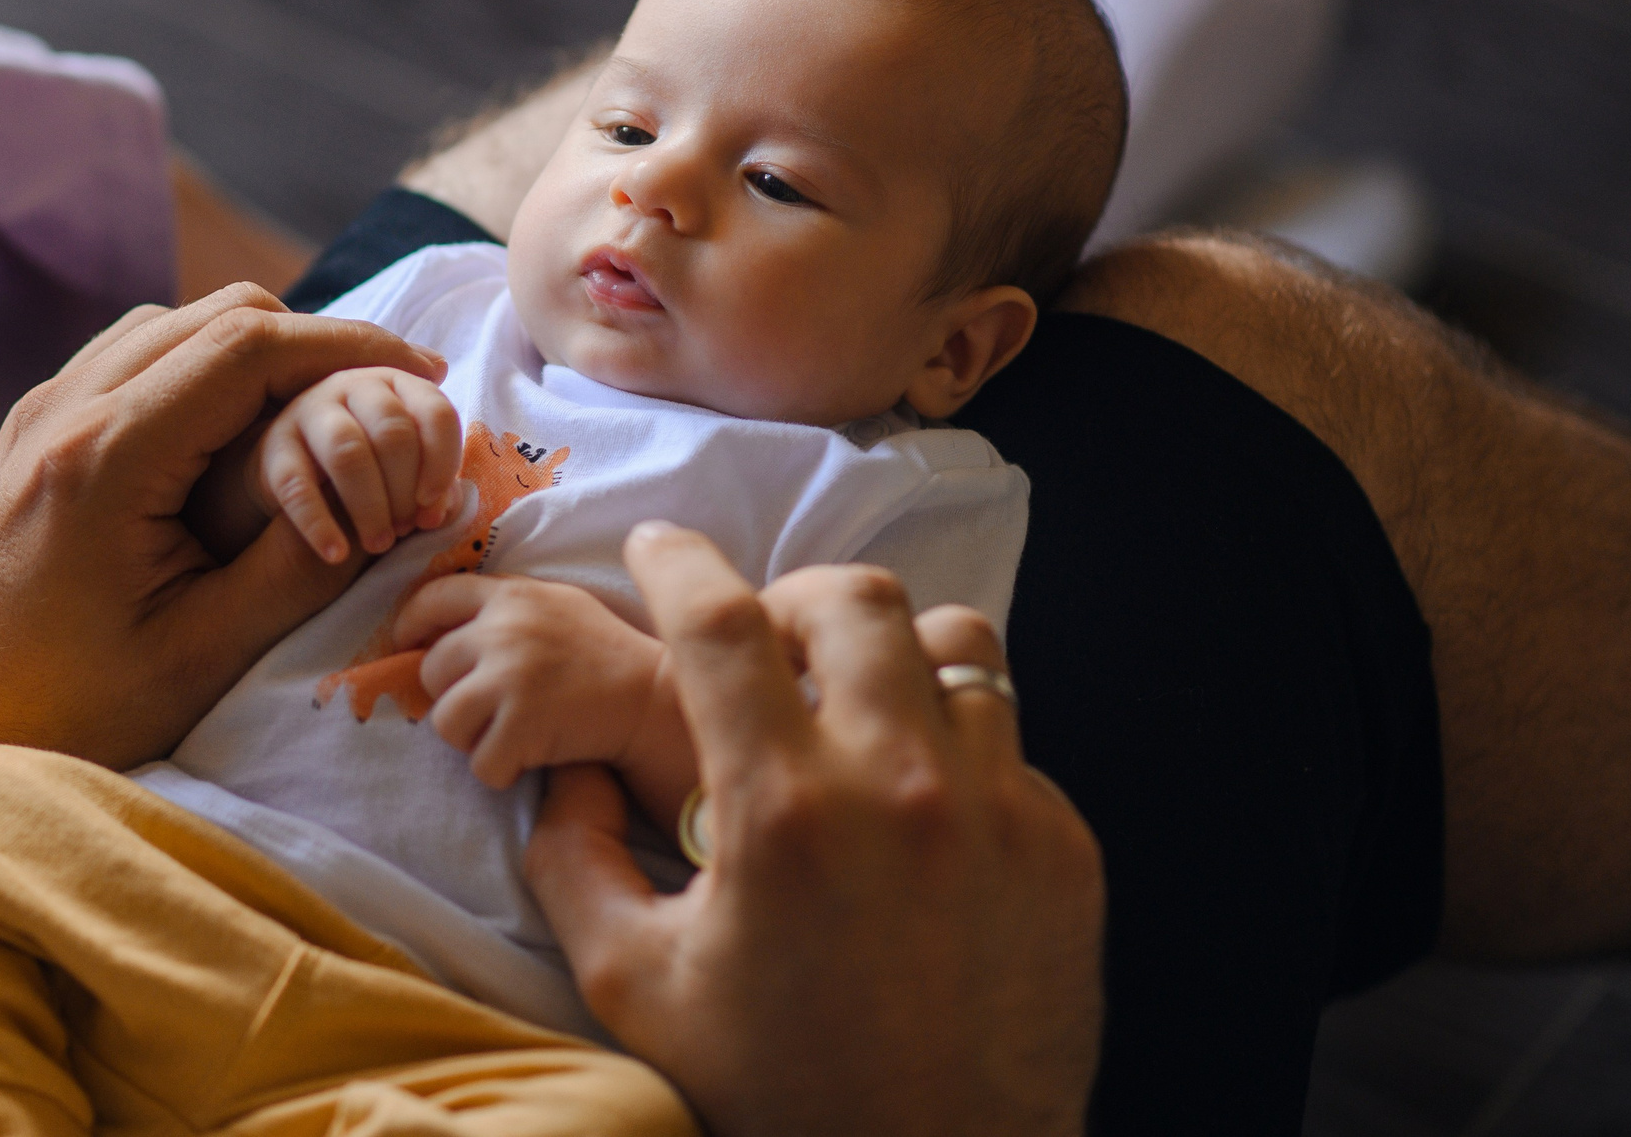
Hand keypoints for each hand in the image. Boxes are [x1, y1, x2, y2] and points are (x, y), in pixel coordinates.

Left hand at [0, 284, 447, 768]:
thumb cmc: (71, 710)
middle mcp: (61, 410)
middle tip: (395, 383)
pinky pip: (131, 359)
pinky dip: (204, 367)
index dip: (349, 345)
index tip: (423, 373)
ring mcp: (38, 414)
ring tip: (333, 397)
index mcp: (105, 457)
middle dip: (316, 338)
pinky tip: (247, 421)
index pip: (248, 345)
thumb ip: (298, 568)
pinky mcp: (31, 434)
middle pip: (214, 314)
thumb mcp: (205, 654)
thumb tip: (388, 500)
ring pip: (171, 326)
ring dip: (258, 347)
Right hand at [250, 367, 461, 563]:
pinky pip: (297, 486)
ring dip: (370, 507)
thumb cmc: (368, 465)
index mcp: (397, 382)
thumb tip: (449, 506)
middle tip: (405, 530)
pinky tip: (335, 553)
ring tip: (379, 544)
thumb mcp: (405, 464)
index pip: (435, 411)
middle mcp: (353, 385)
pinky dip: (319, 525)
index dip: (443, 463)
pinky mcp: (273, 446)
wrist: (295, 468)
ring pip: (349, 454)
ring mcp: (309, 410)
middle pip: (393, 433)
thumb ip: (434, 479)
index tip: (434, 506)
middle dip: (406, 491)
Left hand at [394, 575, 683, 805]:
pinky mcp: (520, 725)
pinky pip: (480, 763)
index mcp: (511, 595)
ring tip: (511, 733)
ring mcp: (510, 677)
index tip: (405, 644)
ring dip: (472, 737)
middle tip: (491, 709)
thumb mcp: (556, 605)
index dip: (410, 623)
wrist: (652, 698)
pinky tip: (531, 756)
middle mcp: (503, 630)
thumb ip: (504, 608)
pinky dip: (501, 770)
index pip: (434, 597)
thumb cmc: (605, 653)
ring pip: (445, 722)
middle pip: (432, 670)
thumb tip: (437, 628)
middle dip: (453, 695)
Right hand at [524, 524, 1104, 1136]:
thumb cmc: (779, 1092)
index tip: (657, 548)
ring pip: (958, 644)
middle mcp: (901, 787)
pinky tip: (914, 814)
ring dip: (889, 653)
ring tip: (852, 704)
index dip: (674, 562)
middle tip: (760, 638)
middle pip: (853, 599)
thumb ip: (574, 862)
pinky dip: (952, 746)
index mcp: (783, 810)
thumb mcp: (634, 986)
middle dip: (790, 595)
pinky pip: (1010, 742)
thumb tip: (566, 775)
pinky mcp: (1064, 848)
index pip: (718, 620)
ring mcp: (1001, 811)